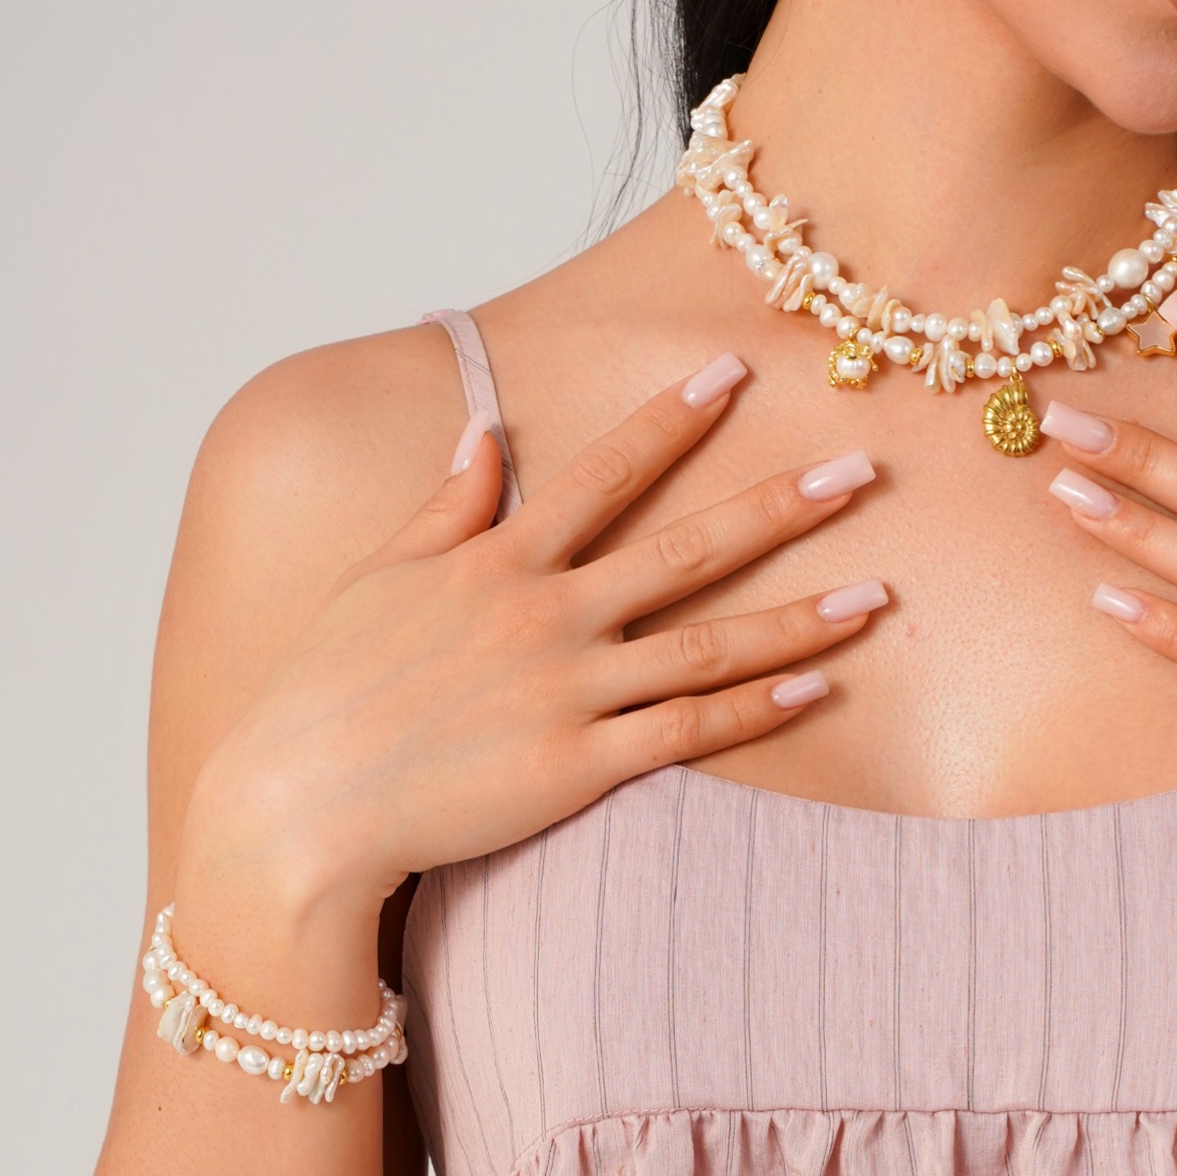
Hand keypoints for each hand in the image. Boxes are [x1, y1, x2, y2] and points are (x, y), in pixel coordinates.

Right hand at [178, 364, 885, 932]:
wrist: (298, 804)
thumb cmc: (326, 689)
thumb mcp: (377, 578)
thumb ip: (443, 506)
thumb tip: (483, 433)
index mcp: (497, 560)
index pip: (604, 472)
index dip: (673, 419)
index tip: (736, 371)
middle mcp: (544, 616)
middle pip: (686, 549)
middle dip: (780, 505)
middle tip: (863, 470)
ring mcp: (567, 692)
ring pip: (708, 645)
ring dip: (799, 618)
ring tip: (877, 595)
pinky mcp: (577, 766)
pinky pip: (686, 734)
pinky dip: (754, 710)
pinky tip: (815, 689)